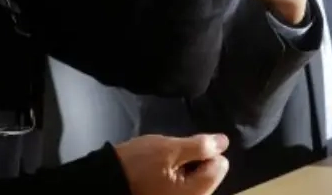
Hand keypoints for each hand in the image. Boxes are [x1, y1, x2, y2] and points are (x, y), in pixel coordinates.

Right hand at [114, 133, 229, 194]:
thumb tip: (224, 142)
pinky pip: (183, 187)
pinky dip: (174, 178)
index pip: (220, 165)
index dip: (204, 151)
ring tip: (161, 166)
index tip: (183, 150)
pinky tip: (157, 175)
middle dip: (193, 161)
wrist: (106, 183)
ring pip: (195, 180)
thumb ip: (200, 146)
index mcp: (198, 193)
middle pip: (209, 174)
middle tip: (169, 158)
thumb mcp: (169, 149)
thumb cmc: (137, 165)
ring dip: (183, 169)